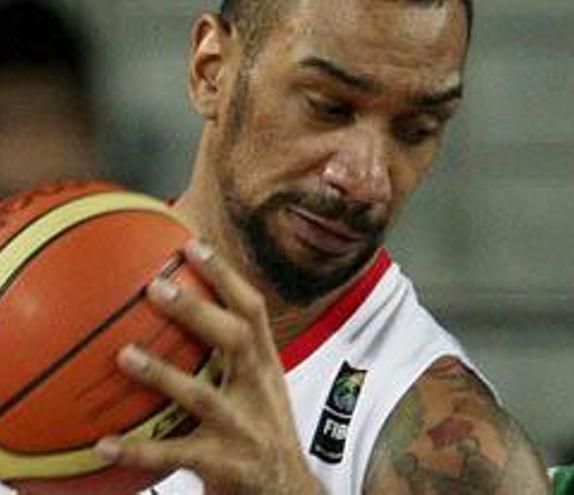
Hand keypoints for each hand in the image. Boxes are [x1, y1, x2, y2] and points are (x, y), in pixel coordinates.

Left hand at [94, 240, 321, 494]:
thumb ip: (234, 357)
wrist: (288, 490)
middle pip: (234, 339)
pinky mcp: (225, 464)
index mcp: (266, 366)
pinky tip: (105, 445)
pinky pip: (175, 454)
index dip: (225, 276)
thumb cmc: (265, 432)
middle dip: (197, 311)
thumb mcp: (262, 388)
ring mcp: (243, 427)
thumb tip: (184, 319)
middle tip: (155, 287)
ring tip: (125, 355)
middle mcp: (259, 389)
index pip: (252, 310)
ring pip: (203, 395)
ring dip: (163, 374)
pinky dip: (139, 450)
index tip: (193, 246)